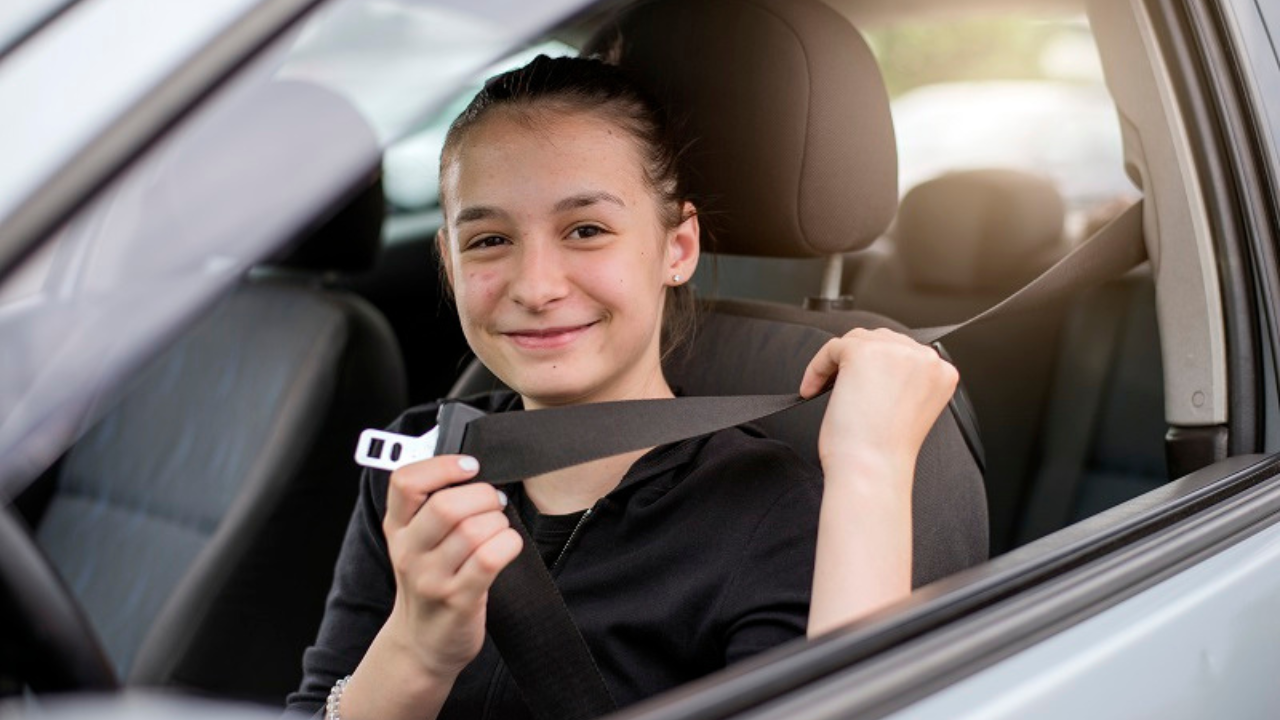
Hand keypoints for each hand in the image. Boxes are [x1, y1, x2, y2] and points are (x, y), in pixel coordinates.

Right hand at [381, 455, 522, 681]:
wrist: (421, 644)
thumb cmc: (428, 582)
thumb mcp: (415, 542)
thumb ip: (430, 507)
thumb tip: (474, 470)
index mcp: (397, 528)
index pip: (404, 481)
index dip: (442, 465)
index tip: (469, 466)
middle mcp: (409, 552)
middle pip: (446, 506)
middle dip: (483, 495)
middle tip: (494, 502)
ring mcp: (431, 579)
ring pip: (473, 530)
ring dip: (498, 522)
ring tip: (498, 528)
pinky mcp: (458, 599)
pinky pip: (490, 558)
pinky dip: (508, 543)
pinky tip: (508, 545)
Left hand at [799, 328, 958, 483]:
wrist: (872, 469)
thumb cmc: (885, 452)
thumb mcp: (909, 409)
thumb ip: (904, 381)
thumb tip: (876, 366)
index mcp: (942, 373)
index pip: (906, 353)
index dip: (878, 367)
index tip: (861, 384)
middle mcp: (925, 358)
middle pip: (882, 340)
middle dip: (857, 363)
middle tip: (840, 388)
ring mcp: (896, 351)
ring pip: (857, 341)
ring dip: (838, 364)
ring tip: (826, 390)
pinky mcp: (863, 352)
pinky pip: (832, 348)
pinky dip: (817, 368)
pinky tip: (813, 389)